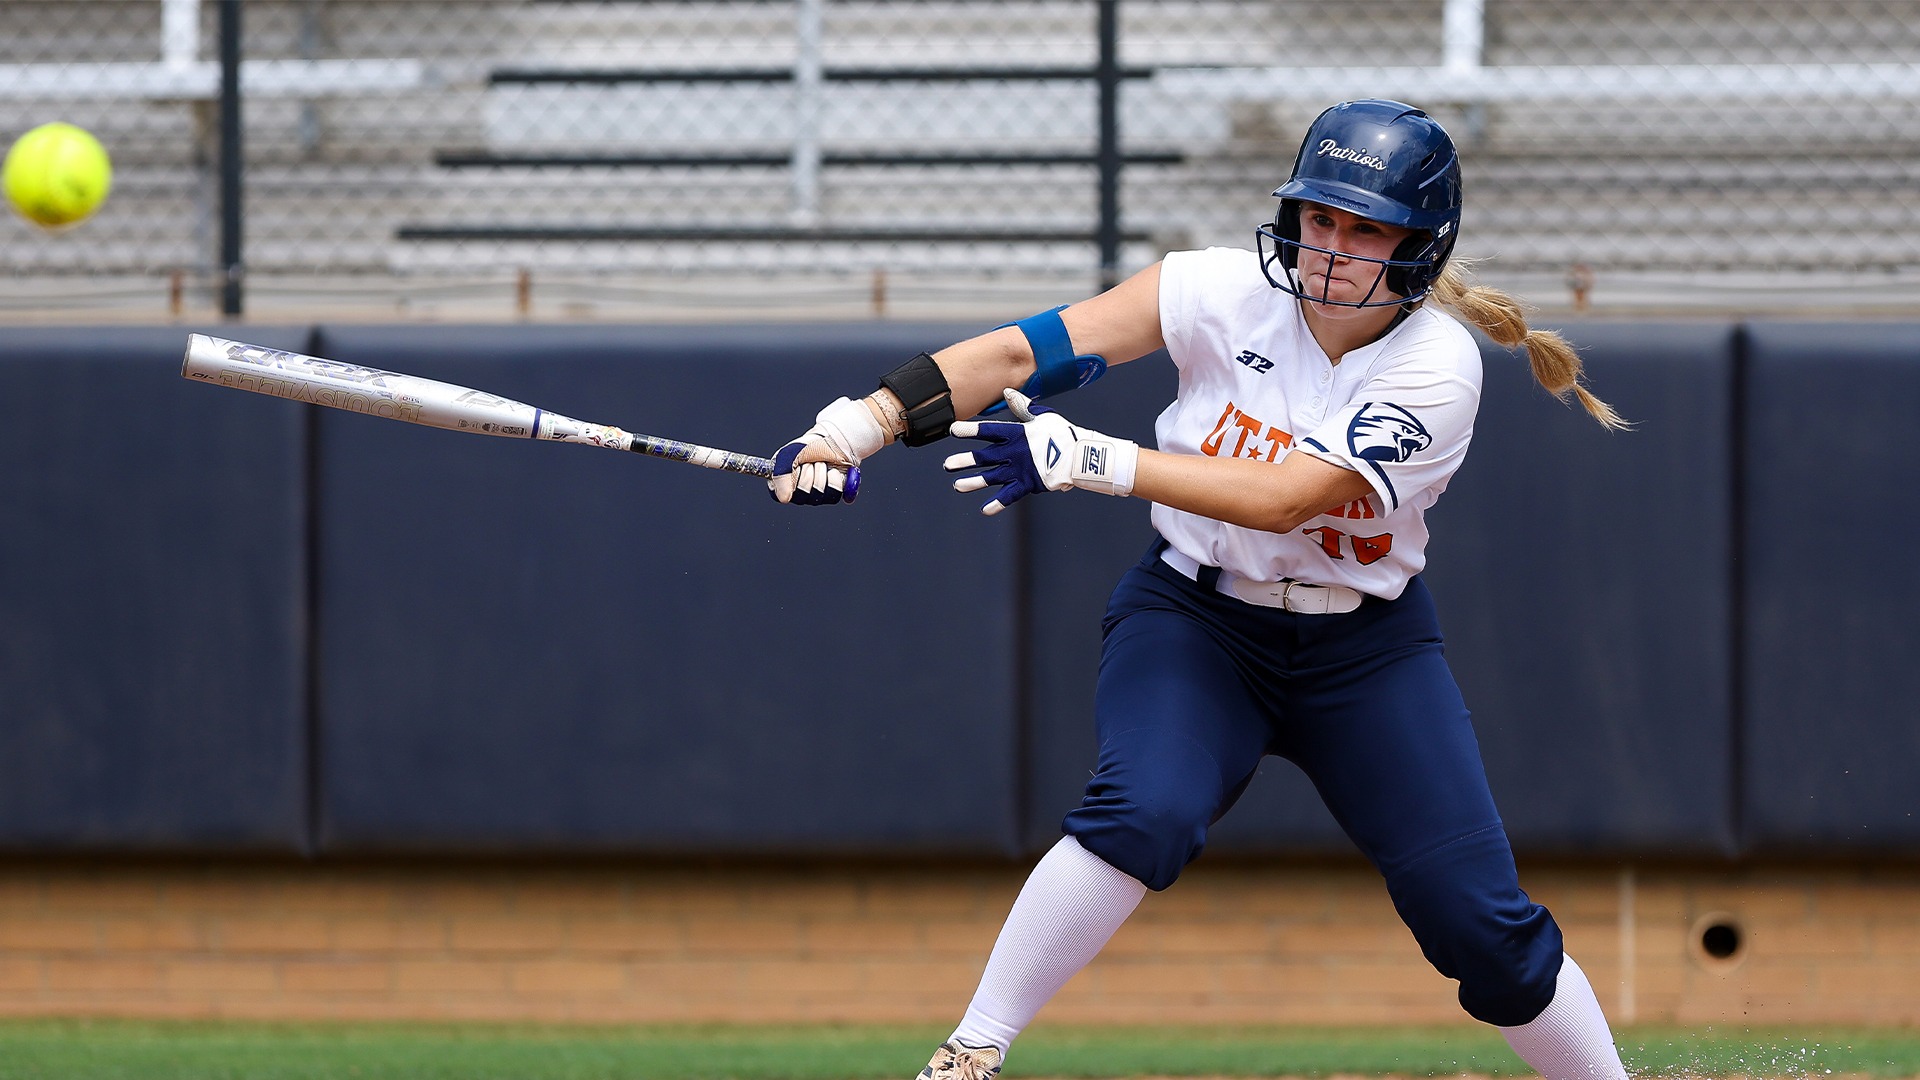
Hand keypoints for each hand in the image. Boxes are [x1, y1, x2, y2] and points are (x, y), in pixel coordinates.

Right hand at [768, 396, 886, 505]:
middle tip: (811, 462)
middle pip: (802, 496)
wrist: (832, 441)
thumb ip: (782, 475)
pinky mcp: (833, 495)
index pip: (783, 495)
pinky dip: (834, 478)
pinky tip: (833, 470)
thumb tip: (785, 499)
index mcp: (784, 484)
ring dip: (821, 474)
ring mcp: (816, 496)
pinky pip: (834, 495)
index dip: (793, 479)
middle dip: (808, 473)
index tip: (797, 466)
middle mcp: (799, 494)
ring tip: (822, 464)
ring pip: (818, 496)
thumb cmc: (809, 446)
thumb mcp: (790, 454)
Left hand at [942, 389, 1137, 514]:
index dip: (970, 430)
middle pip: (984, 458)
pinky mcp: (1029, 485)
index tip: (952, 430)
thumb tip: (1007, 392)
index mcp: (1017, 434)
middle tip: (947, 464)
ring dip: (973, 482)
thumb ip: (1022, 407)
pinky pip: (1010, 496)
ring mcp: (1020, 470)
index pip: (989, 430)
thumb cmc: (1062, 433)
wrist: (1081, 456)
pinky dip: (998, 503)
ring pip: (991, 477)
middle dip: (964, 461)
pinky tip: (985, 509)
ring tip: (957, 485)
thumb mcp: (1042, 416)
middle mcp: (1015, 453)